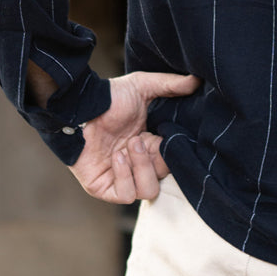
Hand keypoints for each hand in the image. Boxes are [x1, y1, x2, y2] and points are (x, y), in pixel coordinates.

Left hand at [70, 71, 199, 203]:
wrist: (79, 108)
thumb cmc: (109, 97)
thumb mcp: (143, 86)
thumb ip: (171, 85)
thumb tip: (197, 79)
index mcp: (150, 146)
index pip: (172, 161)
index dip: (173, 153)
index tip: (167, 137)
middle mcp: (138, 164)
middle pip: (163, 178)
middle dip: (154, 160)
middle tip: (140, 139)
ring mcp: (121, 178)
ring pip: (147, 191)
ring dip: (141, 169)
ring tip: (129, 146)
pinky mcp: (104, 188)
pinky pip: (124, 195)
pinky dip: (124, 177)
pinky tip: (116, 157)